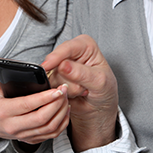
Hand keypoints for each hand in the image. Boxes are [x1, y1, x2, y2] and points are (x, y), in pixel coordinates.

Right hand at [0, 61, 69, 145]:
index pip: (27, 105)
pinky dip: (61, 124)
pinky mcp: (30, 139)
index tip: (57, 89)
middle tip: (64, 90)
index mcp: (3, 112)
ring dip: (61, 113)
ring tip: (66, 98)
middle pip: (42, 118)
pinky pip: (50, 135)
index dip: (44, 98)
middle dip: (57, 104)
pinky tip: (64, 111)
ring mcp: (22, 135)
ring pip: (49, 128)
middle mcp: (13, 126)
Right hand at [42, 35, 118, 151]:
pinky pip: (49, 87)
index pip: (67, 48)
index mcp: (85, 45)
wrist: (100, 107)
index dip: (56, 57)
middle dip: (69, 79)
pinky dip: (61, 93)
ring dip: (67, 89)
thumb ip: (81, 73)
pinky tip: (73, 94)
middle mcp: (71, 53)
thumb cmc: (105, 89)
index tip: (47, 66)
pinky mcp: (54, 78)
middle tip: (84, 86)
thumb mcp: (99, 81)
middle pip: (56, 63)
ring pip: (52, 77)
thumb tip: (62, 65)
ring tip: (81, 90)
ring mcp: (61, 66)